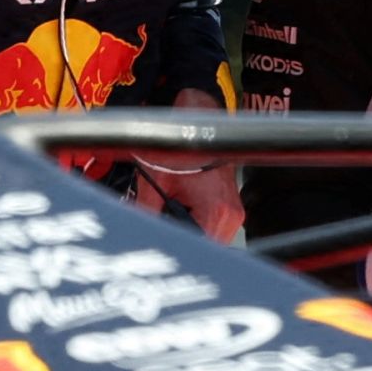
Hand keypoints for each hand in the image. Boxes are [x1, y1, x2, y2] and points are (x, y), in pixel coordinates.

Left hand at [130, 92, 244, 242]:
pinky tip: (183, 211)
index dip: (178, 249)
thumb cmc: (181, 145)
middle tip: (164, 228)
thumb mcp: (155, 182)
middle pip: (205, 248)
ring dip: (190, 234)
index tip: (162, 241)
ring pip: (209, 240)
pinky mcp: (230, 208)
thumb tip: (138, 232)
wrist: (199, 121)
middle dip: (183, 241)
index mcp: (217, 211)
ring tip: (173, 215)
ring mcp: (233, 213)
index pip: (198, 249)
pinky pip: (212, 228)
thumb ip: (146, 213)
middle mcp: (231, 215)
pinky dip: (196, 225)